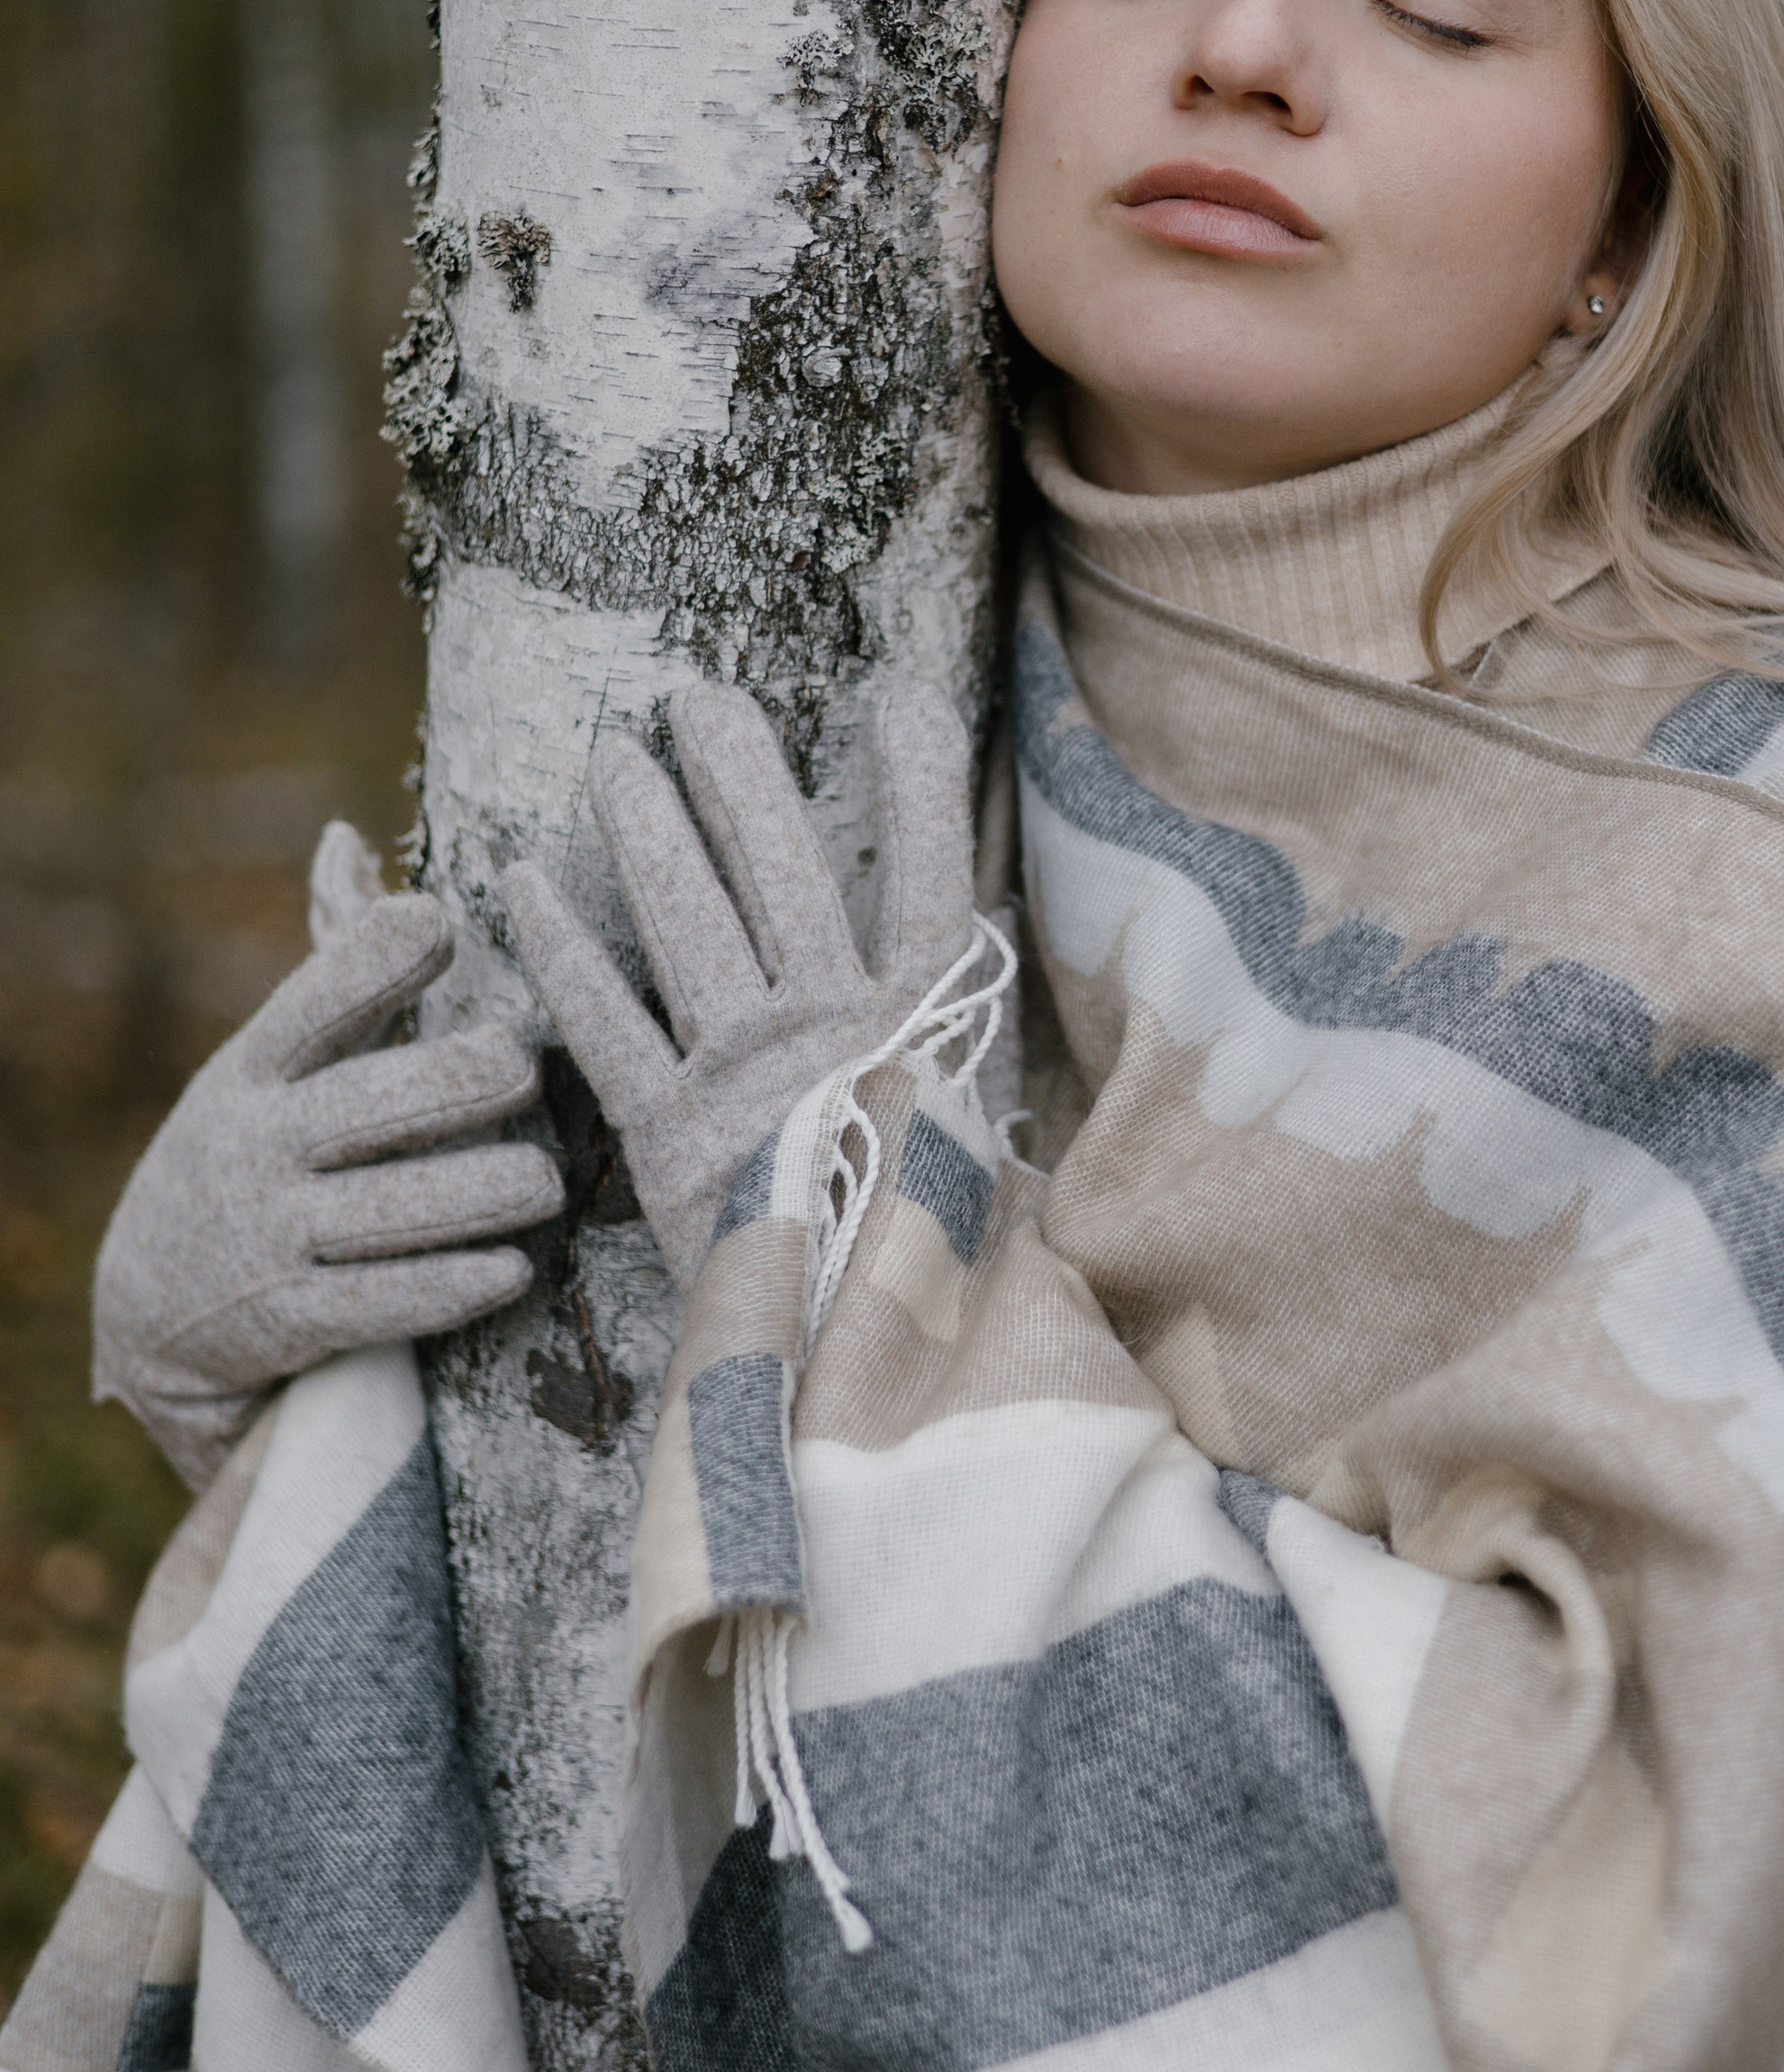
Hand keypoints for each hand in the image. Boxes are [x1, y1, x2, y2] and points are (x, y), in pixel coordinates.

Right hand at [92, 823, 563, 1487]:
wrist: (152, 1317)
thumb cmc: (249, 1154)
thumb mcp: (264, 1062)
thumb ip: (328, 964)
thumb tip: (345, 837)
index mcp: (255, 1069)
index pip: (314, 999)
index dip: (377, 958)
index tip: (442, 924)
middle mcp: (259, 1146)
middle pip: (378, 1101)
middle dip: (465, 1078)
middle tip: (528, 1068)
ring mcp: (273, 1236)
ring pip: (402, 1206)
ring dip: (490, 1190)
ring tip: (542, 1180)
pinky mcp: (293, 1321)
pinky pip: (389, 1300)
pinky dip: (459, 1282)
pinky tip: (513, 1265)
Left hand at [502, 682, 974, 1292]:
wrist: (868, 1371)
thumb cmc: (933, 1252)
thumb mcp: (974, 1133)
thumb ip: (963, 1037)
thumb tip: (974, 948)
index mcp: (923, 1025)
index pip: (928, 876)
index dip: (919, 785)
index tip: (899, 700)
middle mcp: (835, 1031)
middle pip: (782, 873)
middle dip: (739, 778)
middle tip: (695, 700)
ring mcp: (747, 1078)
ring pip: (688, 925)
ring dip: (646, 833)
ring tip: (610, 760)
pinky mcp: (669, 1137)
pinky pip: (605, 1025)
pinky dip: (561, 953)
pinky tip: (521, 886)